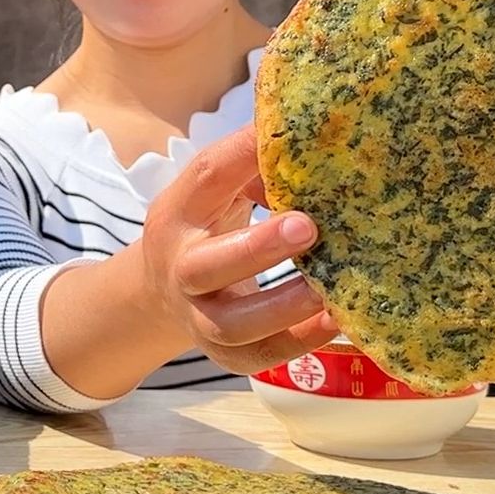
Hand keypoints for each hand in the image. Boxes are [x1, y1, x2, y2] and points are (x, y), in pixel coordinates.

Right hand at [141, 127, 337, 373]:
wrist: (158, 295)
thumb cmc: (205, 229)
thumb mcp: (216, 195)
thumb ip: (254, 171)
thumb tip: (323, 143)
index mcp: (178, 215)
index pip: (204, 178)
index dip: (242, 155)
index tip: (289, 136)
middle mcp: (181, 269)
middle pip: (208, 266)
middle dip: (258, 248)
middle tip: (308, 226)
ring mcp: (200, 318)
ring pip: (235, 324)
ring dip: (284, 306)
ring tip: (329, 288)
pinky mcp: (226, 354)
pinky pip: (262, 357)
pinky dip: (300, 342)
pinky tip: (336, 320)